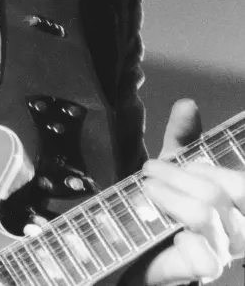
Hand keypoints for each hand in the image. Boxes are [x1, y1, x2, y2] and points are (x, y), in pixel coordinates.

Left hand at [138, 99, 244, 284]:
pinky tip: (165, 227)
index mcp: (236, 200)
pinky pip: (203, 250)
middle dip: (179, 174)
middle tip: (151, 169)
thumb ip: (182, 135)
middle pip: (220, 190)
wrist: (138, 246)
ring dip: (170, 193)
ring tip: (148, 187)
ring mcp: (225, 249)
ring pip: (206, 211)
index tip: (186, 163)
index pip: (242, 183)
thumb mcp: (172, 165)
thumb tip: (188, 104)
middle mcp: (239, 227)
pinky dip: (181, 233)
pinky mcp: (206, 268)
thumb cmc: (163, 204)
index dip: (215, 168)